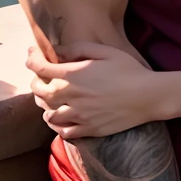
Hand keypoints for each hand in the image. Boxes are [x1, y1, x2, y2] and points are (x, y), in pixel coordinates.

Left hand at [27, 41, 165, 139]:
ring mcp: (79, 115)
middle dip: (36, 83)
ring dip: (46, 107)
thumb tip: (57, 50)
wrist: (149, 96)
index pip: (39, 68)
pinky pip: (64, 132)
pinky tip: (64, 119)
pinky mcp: (88, 129)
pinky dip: (59, 126)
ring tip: (52, 101)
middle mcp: (71, 96)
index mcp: (73, 75)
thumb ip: (78, 48)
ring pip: (49, 116)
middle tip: (42, 79)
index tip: (33, 56)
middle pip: (39, 93)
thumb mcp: (106, 51)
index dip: (32, 59)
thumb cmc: (129, 70)